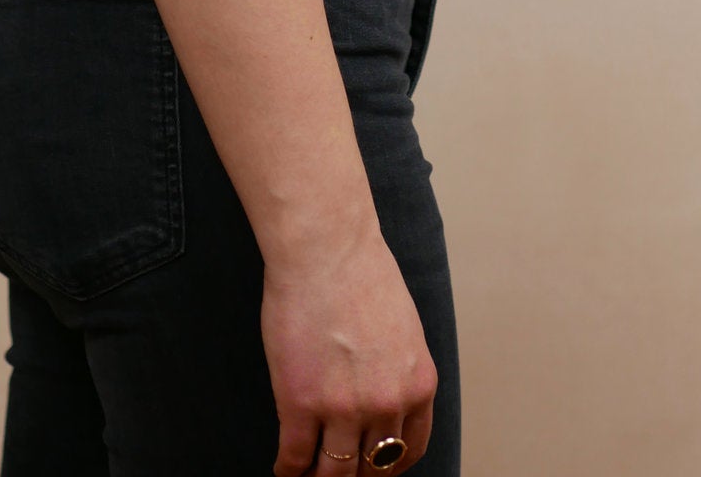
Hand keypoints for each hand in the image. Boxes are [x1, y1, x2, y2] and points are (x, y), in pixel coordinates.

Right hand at [263, 214, 437, 475]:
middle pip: (370, 468)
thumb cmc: (360, 272)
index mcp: (417, 385)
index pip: (408, 450)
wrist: (325, 247)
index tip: (371, 468)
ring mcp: (343, 408)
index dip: (387, 467)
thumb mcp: (404, 328)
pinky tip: (284, 467)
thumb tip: (384, 398)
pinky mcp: (300, 404)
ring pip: (333, 472)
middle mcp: (386, 404)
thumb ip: (399, 369)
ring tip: (307, 476)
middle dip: (353, 476)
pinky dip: (288, 469)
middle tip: (336, 473)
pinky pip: (295, 456)